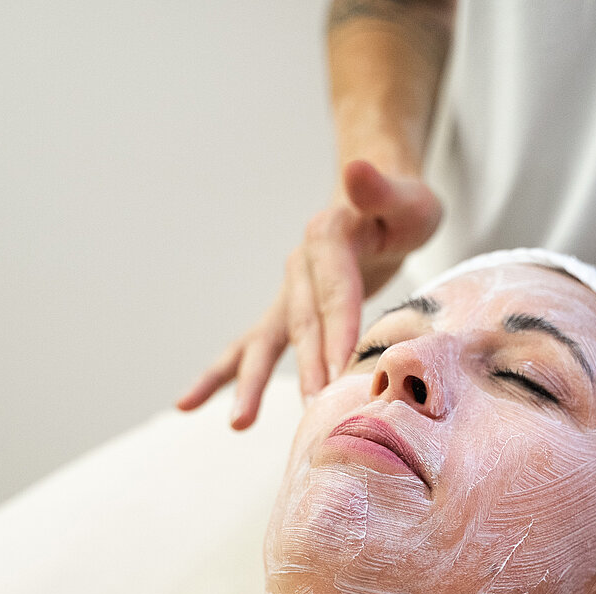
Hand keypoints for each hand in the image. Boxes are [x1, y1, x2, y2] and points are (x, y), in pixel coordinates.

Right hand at [176, 159, 440, 428]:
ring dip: (250, 383)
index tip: (342, 370)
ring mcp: (288, 292)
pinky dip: (222, 377)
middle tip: (313, 405)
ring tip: (238, 423)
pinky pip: (250, 348)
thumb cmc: (403, 208)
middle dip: (305, 366)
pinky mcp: (286, 313)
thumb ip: (382, 187)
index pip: (334, 289)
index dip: (338, 328)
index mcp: (328, 236)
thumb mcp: (407, 195)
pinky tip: (187, 405)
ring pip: (264, 341)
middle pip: (300, 322)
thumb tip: (356, 168)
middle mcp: (299, 265)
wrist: (379, 205)